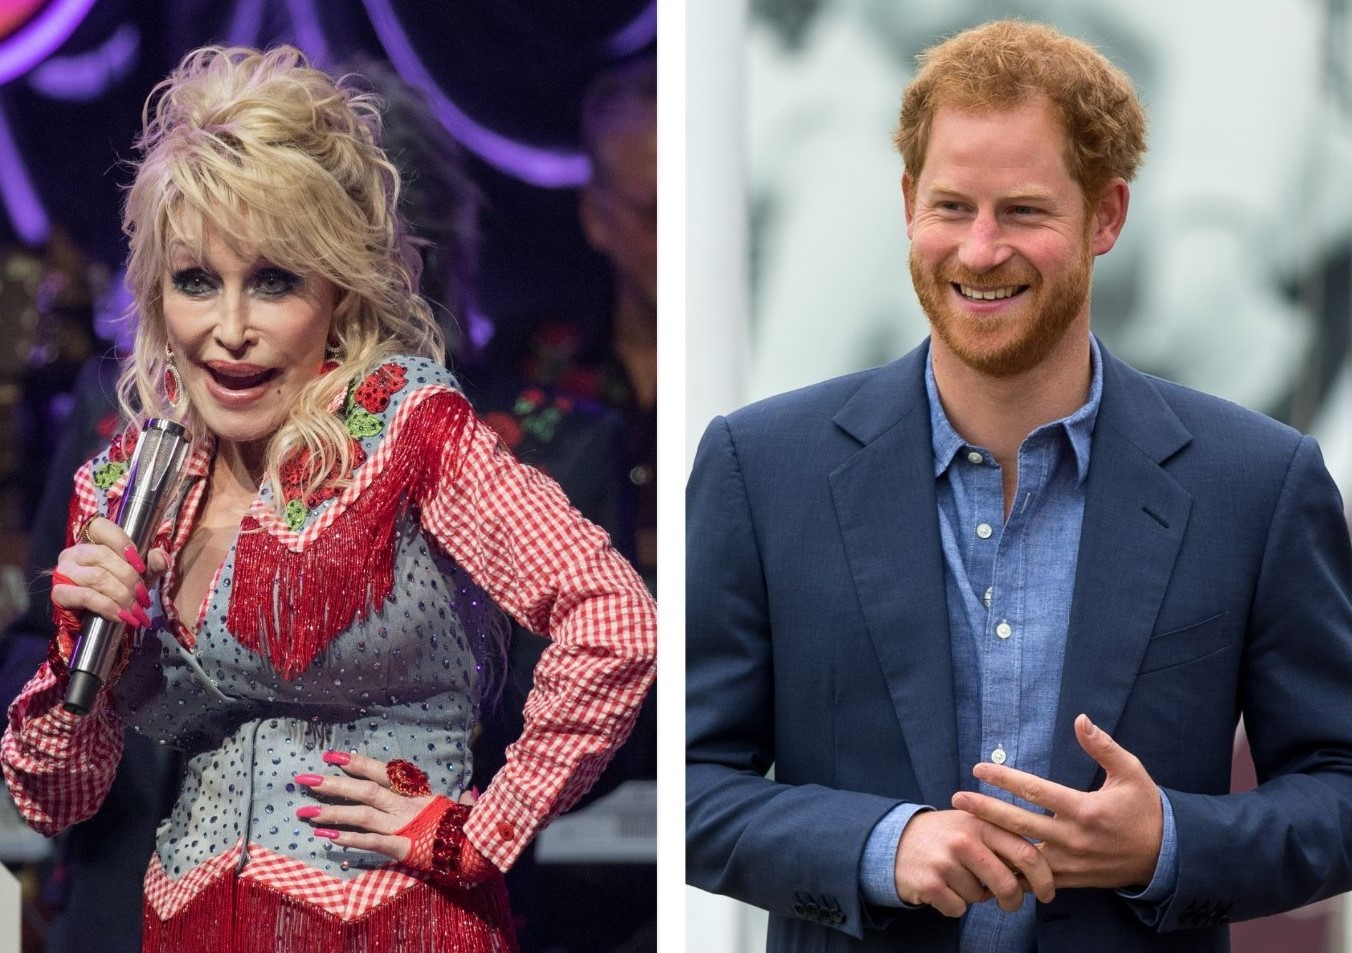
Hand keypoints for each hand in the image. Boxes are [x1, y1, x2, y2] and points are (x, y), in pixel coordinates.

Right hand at [52, 516, 167, 628]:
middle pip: (103, 556)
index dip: (123, 543)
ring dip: (122, 595)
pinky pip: (86, 596)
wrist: (100, 619)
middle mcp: (74, 552)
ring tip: (136, 609)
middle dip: (129, 578)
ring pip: (97, 577)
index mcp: (92, 540)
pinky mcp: (59, 593)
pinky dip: (108, 607)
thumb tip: (160, 556)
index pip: (102, 528)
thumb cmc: (120, 588)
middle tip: (143, 596)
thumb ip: (153, 564)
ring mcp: (63, 572)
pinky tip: (121, 616)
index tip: (141, 566)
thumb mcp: (142, 575)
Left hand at [293, 751, 475, 863]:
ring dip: (332, 811)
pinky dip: (348, 838)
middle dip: (332, 784)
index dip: (355, 762)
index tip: (330, 755)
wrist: (478, 844)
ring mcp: (402, 824)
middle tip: (303, 779)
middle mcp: (405, 804)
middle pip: (364, 790)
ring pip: (362, 814)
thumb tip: (470, 790)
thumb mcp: (456, 804)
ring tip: (304, 811)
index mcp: (415, 791)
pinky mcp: (402, 846)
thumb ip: (456, 797)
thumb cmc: (466, 824)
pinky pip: (371, 841)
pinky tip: (326, 836)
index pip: (380, 772)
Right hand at [894, 808, 1054, 916]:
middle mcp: (964, 840)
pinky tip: (943, 888)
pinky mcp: (930, 883)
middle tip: (1010, 904)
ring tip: (958, 880)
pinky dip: (954, 906)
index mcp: (982, 823)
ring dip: (975, 898)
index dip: (1044, 877)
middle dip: (1013, 901)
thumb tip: (1039, 872)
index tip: (1047, 893)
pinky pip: (959, 909)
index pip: (1026, 852)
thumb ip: (1002, 841)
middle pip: (1007, 883)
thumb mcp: (973, 826)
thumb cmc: (945, 837)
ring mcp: (945, 861)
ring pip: (980, 898)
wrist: (895, 841)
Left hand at [952, 714, 1162, 889]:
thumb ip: (1103, 746)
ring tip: (964, 830)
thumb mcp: (1130, 772)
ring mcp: (1071, 862)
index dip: (1003, 779)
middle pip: (1019, 823)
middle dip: (985, 810)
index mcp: (1085, 809)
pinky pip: (1035, 878)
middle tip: (956, 799)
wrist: (1167, 856)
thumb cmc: (1146, 809)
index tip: (978, 769)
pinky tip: (987, 864)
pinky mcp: (1071, 879)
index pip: (1035, 791)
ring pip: (1022, 854)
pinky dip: (1010, 871)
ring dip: (992, 843)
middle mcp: (1074, 838)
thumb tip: (1080, 719)